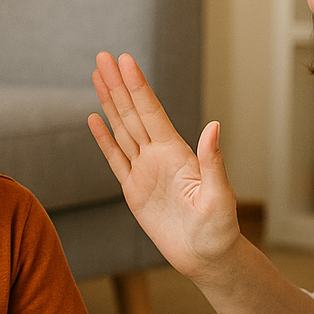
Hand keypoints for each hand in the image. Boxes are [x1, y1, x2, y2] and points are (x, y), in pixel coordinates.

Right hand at [89, 52, 240, 280]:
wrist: (206, 257)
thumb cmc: (219, 230)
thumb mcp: (219, 197)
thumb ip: (213, 162)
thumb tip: (214, 126)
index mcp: (178, 153)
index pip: (152, 112)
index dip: (137, 86)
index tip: (125, 61)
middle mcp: (159, 156)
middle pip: (133, 113)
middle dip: (117, 84)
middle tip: (103, 56)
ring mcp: (145, 171)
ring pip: (122, 129)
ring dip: (109, 103)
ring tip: (97, 76)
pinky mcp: (133, 190)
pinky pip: (115, 159)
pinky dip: (104, 139)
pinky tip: (95, 118)